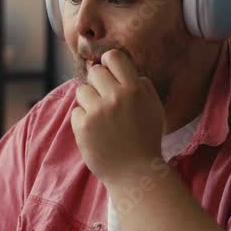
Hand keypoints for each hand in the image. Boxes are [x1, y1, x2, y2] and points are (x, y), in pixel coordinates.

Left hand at [71, 49, 165, 184]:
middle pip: (95, 72)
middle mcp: (115, 97)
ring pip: (82, 90)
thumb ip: (142, 86)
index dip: (109, 63)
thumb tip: (125, 69)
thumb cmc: (146, 140)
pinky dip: (82, 120)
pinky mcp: (82, 126)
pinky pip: (76, 111)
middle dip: (98, 84)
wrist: (135, 173)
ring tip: (101, 117)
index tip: (110, 73)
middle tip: (105, 100)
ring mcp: (97, 111)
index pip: (113, 57)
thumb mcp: (154, 108)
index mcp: (135, 89)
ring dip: (88, 101)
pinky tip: (96, 131)